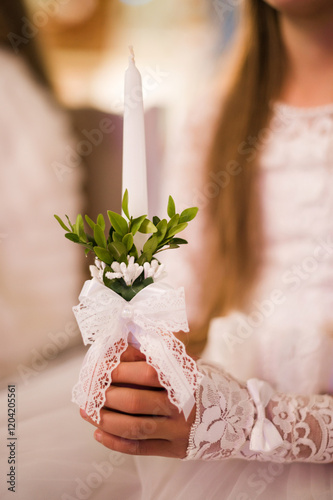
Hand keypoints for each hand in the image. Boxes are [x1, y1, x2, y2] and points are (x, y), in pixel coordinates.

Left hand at [80, 345, 195, 457]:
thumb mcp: (182, 363)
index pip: (145, 372)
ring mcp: (178, 428)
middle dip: (107, 395)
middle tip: (89, 390)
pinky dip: (116, 442)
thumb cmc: (195, 383)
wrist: (232, 415)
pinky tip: (99, 433)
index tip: (100, 367)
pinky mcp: (175, 448)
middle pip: (136, 401)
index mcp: (182, 377)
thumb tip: (118, 346)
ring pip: (135, 427)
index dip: (119, 370)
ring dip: (106, 420)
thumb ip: (153, 353)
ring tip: (87, 412)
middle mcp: (181, 403)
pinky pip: (140, 448)